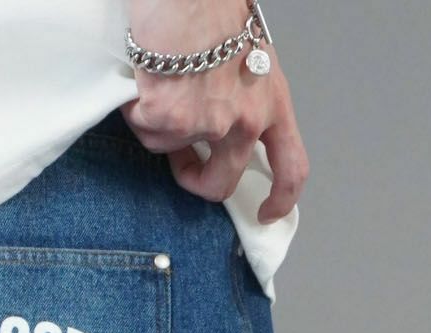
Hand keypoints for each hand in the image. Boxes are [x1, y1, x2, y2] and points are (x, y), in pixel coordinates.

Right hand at [123, 0, 307, 223]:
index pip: (291, 168)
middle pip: (220, 182)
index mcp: (272, 103)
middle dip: (195, 179)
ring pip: (170, 149)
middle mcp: (244, 122)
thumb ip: (243, 96)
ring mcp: (207, 125)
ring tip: (162, 81)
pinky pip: (145, 130)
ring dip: (159, 123)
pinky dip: (138, 107)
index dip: (281, 200)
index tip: (266, 213)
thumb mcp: (250, 56)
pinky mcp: (170, 121)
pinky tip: (146, 77)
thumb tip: (219, 124)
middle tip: (181, 162)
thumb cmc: (214, 9)